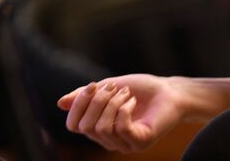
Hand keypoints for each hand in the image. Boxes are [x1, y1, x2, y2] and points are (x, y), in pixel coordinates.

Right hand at [58, 74, 183, 152]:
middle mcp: (109, 141)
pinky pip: (120, 129)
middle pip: (86, 126)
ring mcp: (125, 145)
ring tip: (127, 94)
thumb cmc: (141, 89)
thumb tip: (59, 103)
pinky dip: (124, 109)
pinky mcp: (140, 143)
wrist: (170, 91)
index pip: (73, 126)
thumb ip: (86, 96)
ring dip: (113, 103)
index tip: (93, 85)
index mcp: (99, 129)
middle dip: (97, 101)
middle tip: (116, 87)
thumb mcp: (108, 88)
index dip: (78, 105)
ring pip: (102, 128)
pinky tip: (133, 102)